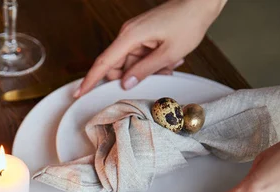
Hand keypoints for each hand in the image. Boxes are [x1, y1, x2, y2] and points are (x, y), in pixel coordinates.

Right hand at [74, 0, 225, 97]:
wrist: (200, 2)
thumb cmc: (188, 22)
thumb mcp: (169, 53)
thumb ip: (145, 70)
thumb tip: (125, 84)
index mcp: (130, 36)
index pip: (104, 62)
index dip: (90, 80)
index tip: (79, 93)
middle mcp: (128, 34)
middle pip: (118, 66)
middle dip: (132, 78)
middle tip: (156, 77)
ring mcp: (135, 34)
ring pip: (131, 63)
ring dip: (147, 70)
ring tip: (169, 66)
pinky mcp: (143, 35)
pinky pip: (140, 56)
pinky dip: (151, 63)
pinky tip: (168, 60)